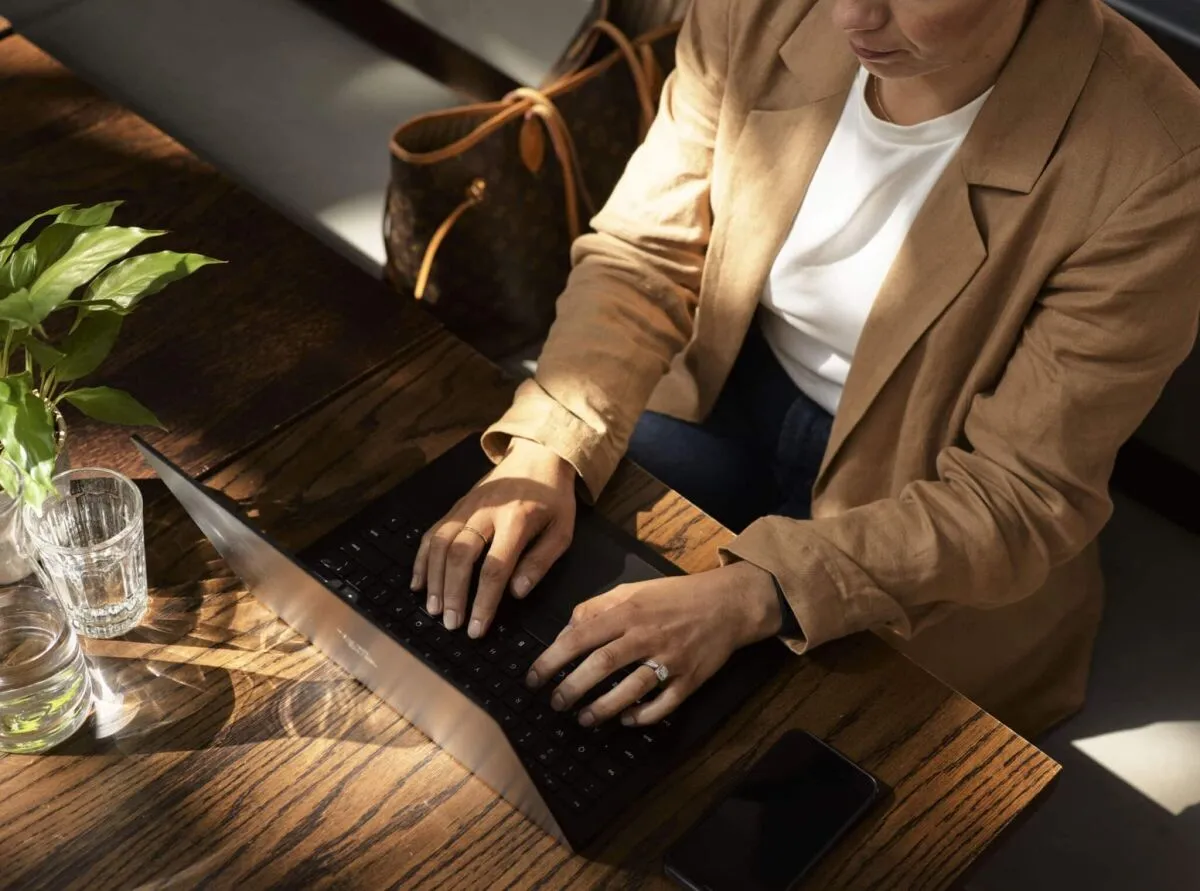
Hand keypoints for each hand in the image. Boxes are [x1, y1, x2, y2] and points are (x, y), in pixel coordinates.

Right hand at [412, 438, 576, 637]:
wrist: (537, 455)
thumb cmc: (553, 499)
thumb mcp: (562, 531)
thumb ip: (540, 562)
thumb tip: (516, 593)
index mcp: (517, 519)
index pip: (495, 567)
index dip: (484, 601)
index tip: (477, 628)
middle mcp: (486, 511)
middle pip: (461, 555)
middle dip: (453, 593)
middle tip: (451, 624)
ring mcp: (467, 506)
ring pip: (441, 544)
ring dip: (434, 580)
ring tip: (434, 610)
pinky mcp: (456, 505)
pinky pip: (433, 532)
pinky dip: (421, 559)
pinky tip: (418, 584)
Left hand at [525, 561, 782, 726]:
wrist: (727, 603)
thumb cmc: (675, 596)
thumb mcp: (633, 590)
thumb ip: (597, 607)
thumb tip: (567, 630)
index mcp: (628, 611)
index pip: (581, 636)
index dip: (552, 659)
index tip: (533, 677)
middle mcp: (646, 635)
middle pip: (602, 665)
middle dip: (572, 688)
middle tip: (555, 703)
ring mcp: (670, 659)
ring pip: (631, 689)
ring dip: (603, 708)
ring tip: (583, 719)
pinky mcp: (690, 679)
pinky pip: (663, 705)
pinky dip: (642, 716)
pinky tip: (625, 720)